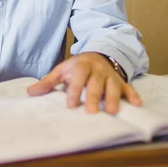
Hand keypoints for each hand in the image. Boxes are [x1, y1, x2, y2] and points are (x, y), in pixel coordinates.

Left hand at [26, 52, 141, 113]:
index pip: (77, 78)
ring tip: (112, 111)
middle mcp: (97, 70)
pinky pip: (129, 87)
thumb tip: (30, 92)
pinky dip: (133, 95)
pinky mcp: (121, 81)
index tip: (70, 105)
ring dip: (113, 98)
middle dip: (93, 97)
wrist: (98, 55)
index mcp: (81, 66)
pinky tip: (137, 104)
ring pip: (113, 86)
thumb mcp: (61, 71)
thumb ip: (47, 82)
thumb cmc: (76, 68)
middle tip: (91, 112)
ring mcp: (111, 76)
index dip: (74, 91)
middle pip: (96, 83)